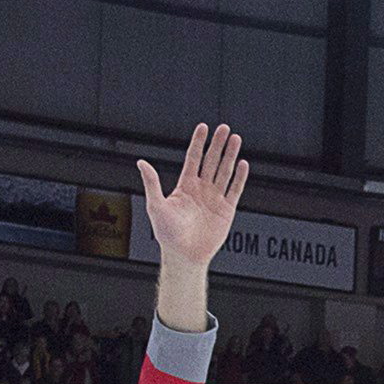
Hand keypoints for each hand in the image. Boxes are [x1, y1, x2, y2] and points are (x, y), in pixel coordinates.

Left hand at [139, 123, 249, 273]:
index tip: (203, 128)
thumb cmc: (167, 234)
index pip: (193, 158)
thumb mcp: (156, 205)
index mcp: (185, 186)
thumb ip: (152, 183)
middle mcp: (201, 190)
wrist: (184, 255)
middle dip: (218, 144)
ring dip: (230, 155)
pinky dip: (239, 177)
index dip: (198, 143)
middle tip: (224, 129)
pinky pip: (234, 190)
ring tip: (235, 139)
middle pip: (211, 161)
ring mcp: (214, 199)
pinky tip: (242, 164)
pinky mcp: (226, 210)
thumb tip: (141, 162)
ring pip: (224, 171)